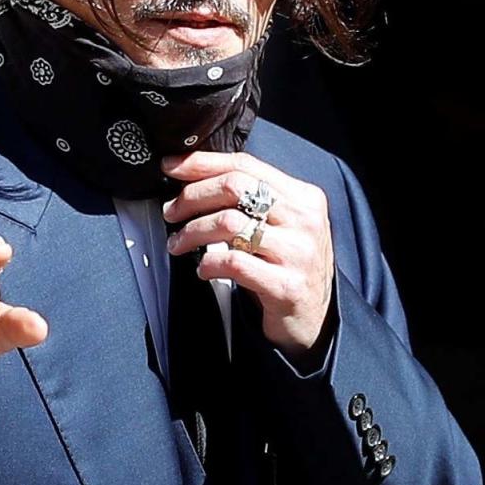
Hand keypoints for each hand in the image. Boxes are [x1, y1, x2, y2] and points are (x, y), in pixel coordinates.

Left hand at [161, 151, 334, 358]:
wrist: (313, 320)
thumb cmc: (287, 268)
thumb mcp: (281, 225)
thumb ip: (252, 200)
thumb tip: (195, 177)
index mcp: (303, 197)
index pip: (246, 165)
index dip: (203, 163)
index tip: (172, 168)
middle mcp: (304, 219)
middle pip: (235, 187)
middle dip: (192, 197)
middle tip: (172, 212)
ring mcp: (298, 252)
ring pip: (229, 223)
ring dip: (192, 232)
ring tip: (178, 244)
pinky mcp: (286, 286)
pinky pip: (234, 263)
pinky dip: (208, 263)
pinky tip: (203, 269)